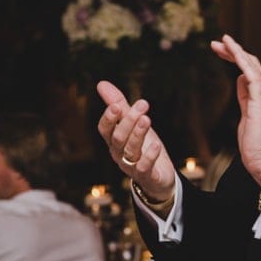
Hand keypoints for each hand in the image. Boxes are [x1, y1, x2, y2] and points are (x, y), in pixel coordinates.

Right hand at [96, 81, 175, 202]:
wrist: (158, 177)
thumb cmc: (143, 147)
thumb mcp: (133, 124)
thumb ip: (119, 105)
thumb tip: (101, 84)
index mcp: (114, 141)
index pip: (104, 130)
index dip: (109, 118)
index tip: (117, 104)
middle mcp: (119, 154)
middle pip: (118, 138)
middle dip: (129, 120)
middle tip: (142, 104)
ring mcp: (132, 166)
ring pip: (130, 150)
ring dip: (138, 134)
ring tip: (147, 119)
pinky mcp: (147, 175)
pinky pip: (144, 167)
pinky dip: (149, 156)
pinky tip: (156, 144)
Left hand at [210, 34, 260, 184]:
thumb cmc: (257, 144)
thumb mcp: (246, 115)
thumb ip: (244, 96)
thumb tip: (239, 80)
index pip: (251, 70)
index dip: (237, 57)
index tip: (222, 49)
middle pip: (252, 64)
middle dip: (234, 50)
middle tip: (217, 42)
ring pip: (253, 66)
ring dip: (237, 51)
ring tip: (222, 42)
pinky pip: (254, 76)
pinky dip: (243, 61)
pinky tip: (234, 52)